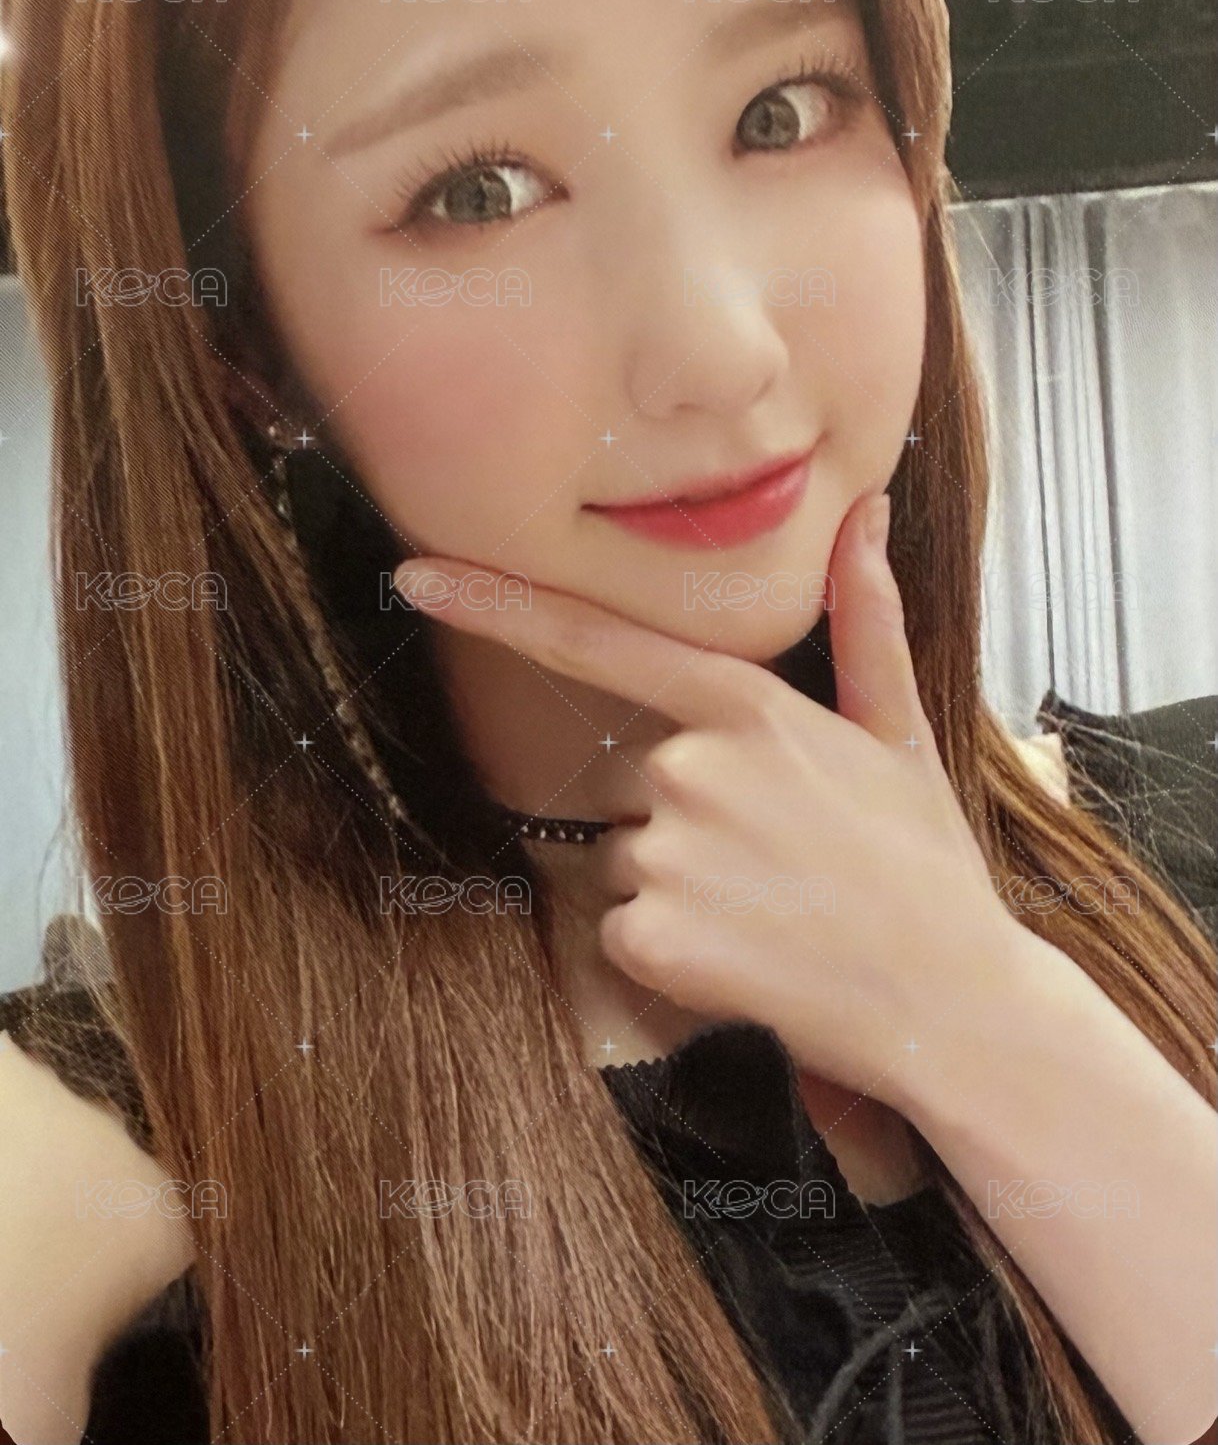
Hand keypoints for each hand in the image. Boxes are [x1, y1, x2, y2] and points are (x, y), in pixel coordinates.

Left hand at [392, 492, 1023, 1104]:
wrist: (953, 1004)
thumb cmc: (924, 863)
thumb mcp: (899, 731)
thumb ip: (865, 617)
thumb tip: (868, 509)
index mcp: (745, 706)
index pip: (601, 642)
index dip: (498, 603)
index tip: (416, 574)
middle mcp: (690, 767)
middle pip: (628, 785)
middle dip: (683, 822)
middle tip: (776, 864)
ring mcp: (665, 853)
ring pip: (623, 861)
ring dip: (676, 890)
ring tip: (770, 915)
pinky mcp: (648, 937)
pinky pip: (619, 931)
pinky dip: (668, 953)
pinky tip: (746, 960)